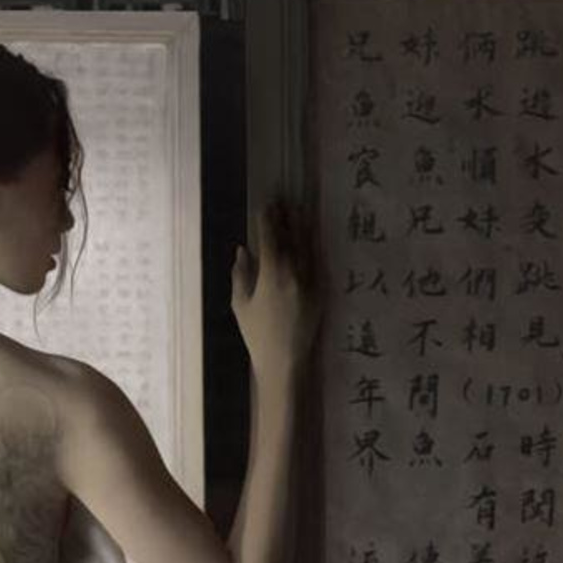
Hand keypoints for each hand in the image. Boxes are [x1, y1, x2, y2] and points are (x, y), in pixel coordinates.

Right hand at [232, 190, 321, 373]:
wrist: (285, 360)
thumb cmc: (257, 335)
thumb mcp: (240, 305)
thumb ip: (240, 274)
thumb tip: (243, 250)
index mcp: (272, 274)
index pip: (270, 237)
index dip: (266, 219)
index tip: (264, 205)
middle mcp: (294, 271)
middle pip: (291, 235)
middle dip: (286, 216)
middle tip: (282, 201)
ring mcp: (311, 279)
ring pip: (308, 244)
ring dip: (303, 225)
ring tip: (299, 210)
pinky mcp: (321, 289)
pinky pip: (318, 259)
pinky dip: (313, 244)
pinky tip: (310, 235)